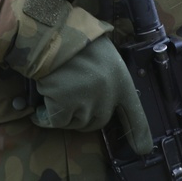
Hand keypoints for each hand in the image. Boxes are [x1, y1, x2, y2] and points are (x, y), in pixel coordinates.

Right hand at [32, 34, 152, 155]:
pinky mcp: (64, 106)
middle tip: (68, 99)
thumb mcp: (101, 51)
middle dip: (83, 115)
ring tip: (53, 94)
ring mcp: (86, 103)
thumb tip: (97, 91)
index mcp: (120, 79)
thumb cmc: (75, 35)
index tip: (142, 149)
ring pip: (75, 122)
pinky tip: (38, 109)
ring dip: (63, 113)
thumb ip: (105, 74)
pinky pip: (54, 121)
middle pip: (97, 121)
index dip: (139, 134)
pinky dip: (44, 117)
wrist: (52, 31)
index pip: (134, 114)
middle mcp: (107, 96)